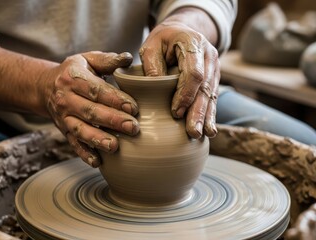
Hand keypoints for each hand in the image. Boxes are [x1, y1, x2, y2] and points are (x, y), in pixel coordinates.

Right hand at [40, 51, 139, 166]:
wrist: (45, 87)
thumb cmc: (74, 72)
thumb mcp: (87, 59)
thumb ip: (108, 60)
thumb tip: (129, 58)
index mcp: (73, 78)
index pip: (96, 90)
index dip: (115, 99)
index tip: (134, 107)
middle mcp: (66, 99)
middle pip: (90, 111)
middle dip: (112, 120)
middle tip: (133, 128)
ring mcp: (63, 117)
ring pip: (81, 130)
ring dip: (98, 139)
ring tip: (115, 146)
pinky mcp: (64, 131)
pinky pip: (73, 144)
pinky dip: (84, 154)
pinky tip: (98, 162)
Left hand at [139, 21, 219, 138]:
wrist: (183, 32)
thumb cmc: (163, 40)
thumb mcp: (151, 45)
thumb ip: (151, 64)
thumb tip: (155, 86)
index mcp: (193, 43)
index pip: (193, 73)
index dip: (186, 94)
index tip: (175, 112)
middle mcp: (209, 56)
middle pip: (205, 87)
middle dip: (199, 111)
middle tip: (193, 132)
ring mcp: (214, 67)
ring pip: (211, 94)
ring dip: (206, 116)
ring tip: (202, 134)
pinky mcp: (214, 78)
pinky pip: (213, 97)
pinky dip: (210, 114)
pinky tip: (209, 129)